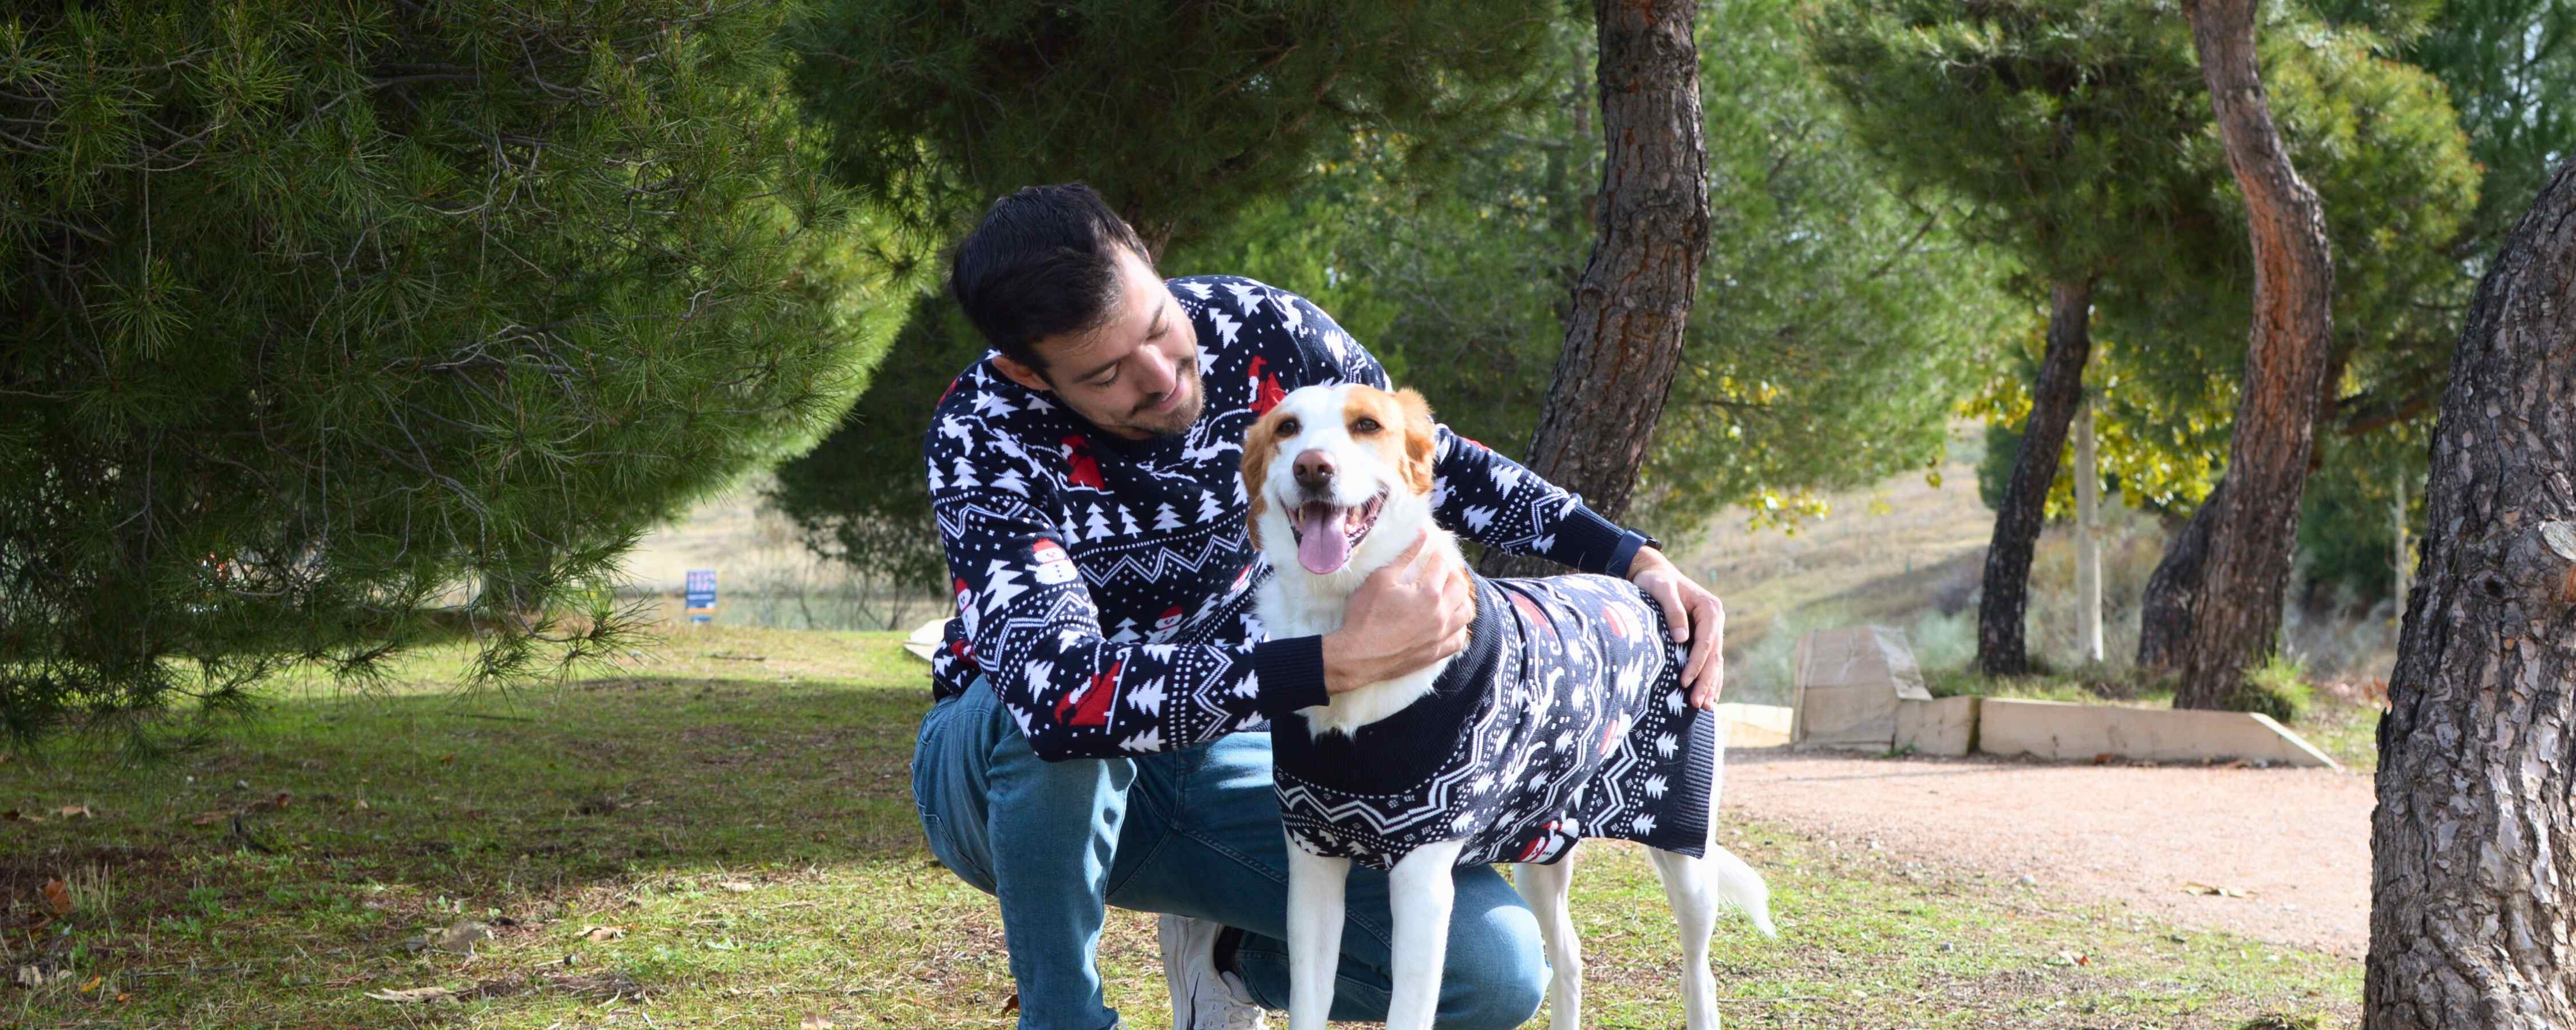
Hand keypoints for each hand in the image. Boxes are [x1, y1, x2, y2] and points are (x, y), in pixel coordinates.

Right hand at [1321, 530, 1472, 693]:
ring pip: (1466, 612)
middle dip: (1452, 573)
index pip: (1442, 565)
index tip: (1433, 550)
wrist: (1357, 656)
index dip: (1437, 554)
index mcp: (1428, 593)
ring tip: (1449, 593)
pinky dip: (1459, 627)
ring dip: (1461, 599)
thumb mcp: (1380, 579)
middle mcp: (1441, 614)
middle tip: (1441, 570)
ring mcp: (1441, 636)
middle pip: (1460, 586)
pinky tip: (1450, 621)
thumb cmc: (1365, 616)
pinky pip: (1459, 639)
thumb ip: (1404, 555)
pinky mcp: (1437, 653)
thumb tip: (1422, 533)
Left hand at [1628, 546, 1724, 708]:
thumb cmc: (1656, 581)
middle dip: (1705, 681)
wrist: (1656, 573)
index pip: (1706, 642)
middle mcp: (1715, 621)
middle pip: (1713, 656)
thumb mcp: (1662, 589)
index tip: (1684, 682)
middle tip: (1697, 704)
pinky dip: (1710, 679)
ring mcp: (1712, 630)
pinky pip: (1710, 661)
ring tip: (1705, 707)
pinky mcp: (1704, 638)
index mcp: (1710, 609)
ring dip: (1710, 685)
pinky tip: (1708, 696)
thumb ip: (1673, 611)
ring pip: (1715, 662)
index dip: (1696, 663)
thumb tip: (1682, 638)